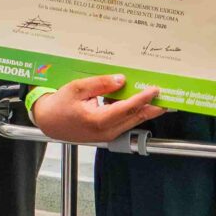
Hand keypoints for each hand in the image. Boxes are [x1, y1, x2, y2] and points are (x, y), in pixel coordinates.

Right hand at [30, 76, 163, 142]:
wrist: (48, 122)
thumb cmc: (58, 105)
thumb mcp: (77, 88)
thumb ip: (100, 84)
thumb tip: (121, 80)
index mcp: (97, 120)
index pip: (127, 108)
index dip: (143, 98)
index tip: (155, 90)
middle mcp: (105, 131)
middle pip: (135, 118)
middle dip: (152, 108)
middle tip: (167, 98)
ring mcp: (106, 135)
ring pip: (132, 122)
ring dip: (144, 111)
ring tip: (156, 99)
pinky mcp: (106, 134)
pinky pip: (124, 122)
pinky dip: (133, 113)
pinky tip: (137, 103)